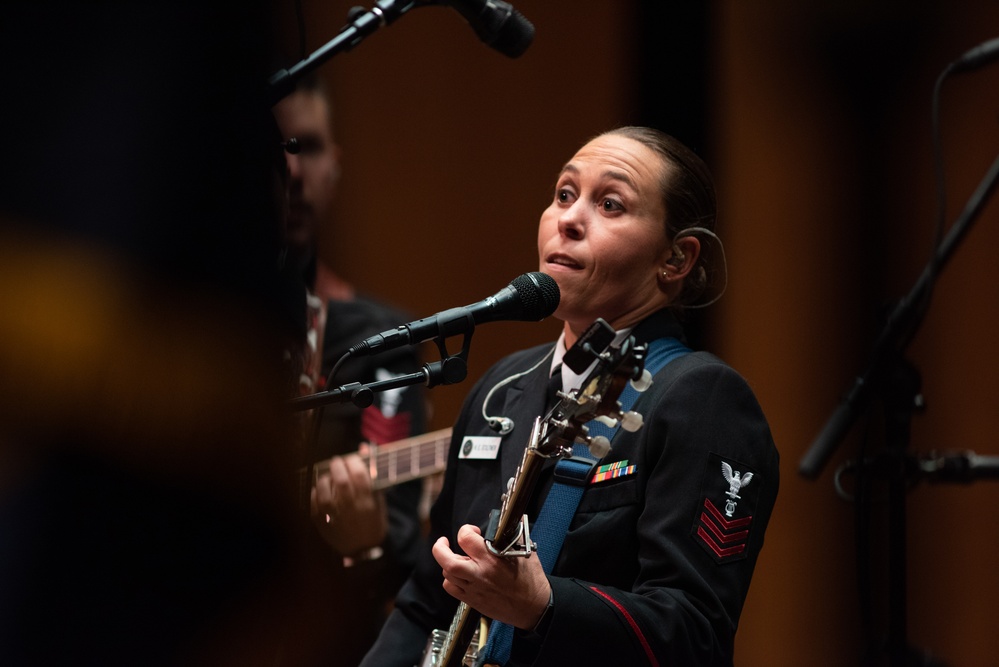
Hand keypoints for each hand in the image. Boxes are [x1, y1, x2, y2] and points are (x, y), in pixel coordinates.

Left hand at [310, 446, 386, 556]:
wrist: (362, 550)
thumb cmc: (373, 521)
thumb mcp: (379, 499)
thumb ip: (372, 474)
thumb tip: (364, 447)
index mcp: (368, 502)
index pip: (359, 474)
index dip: (354, 461)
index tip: (351, 459)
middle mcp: (351, 509)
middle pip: (340, 480)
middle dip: (338, 466)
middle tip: (337, 462)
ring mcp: (335, 516)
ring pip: (324, 490)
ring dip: (325, 479)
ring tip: (328, 477)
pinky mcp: (322, 522)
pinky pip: (313, 502)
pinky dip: (315, 492)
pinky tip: (320, 491)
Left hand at [432, 524, 550, 629]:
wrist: (533, 608)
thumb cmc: (531, 581)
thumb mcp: (526, 553)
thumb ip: (515, 536)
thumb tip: (513, 522)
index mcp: (492, 560)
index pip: (465, 538)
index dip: (466, 530)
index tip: (472, 531)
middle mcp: (479, 574)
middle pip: (446, 560)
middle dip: (440, 547)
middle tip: (444, 541)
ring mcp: (474, 588)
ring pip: (447, 573)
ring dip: (448, 563)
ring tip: (457, 558)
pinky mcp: (473, 601)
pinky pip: (451, 589)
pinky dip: (450, 580)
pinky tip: (458, 575)